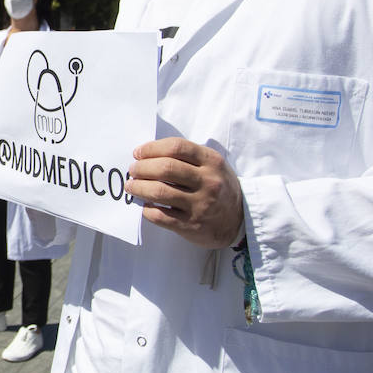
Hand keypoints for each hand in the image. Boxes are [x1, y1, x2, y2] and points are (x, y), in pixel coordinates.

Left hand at [128, 138, 244, 248]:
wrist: (240, 219)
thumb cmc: (219, 187)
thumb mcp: (213, 165)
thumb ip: (188, 157)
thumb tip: (148, 154)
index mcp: (211, 161)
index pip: (176, 147)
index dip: (152, 148)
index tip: (138, 153)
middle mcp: (208, 181)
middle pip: (165, 168)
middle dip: (142, 167)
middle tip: (133, 170)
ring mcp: (200, 204)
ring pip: (160, 192)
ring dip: (139, 187)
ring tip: (132, 186)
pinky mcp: (191, 225)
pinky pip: (161, 216)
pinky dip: (147, 209)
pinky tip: (145, 205)